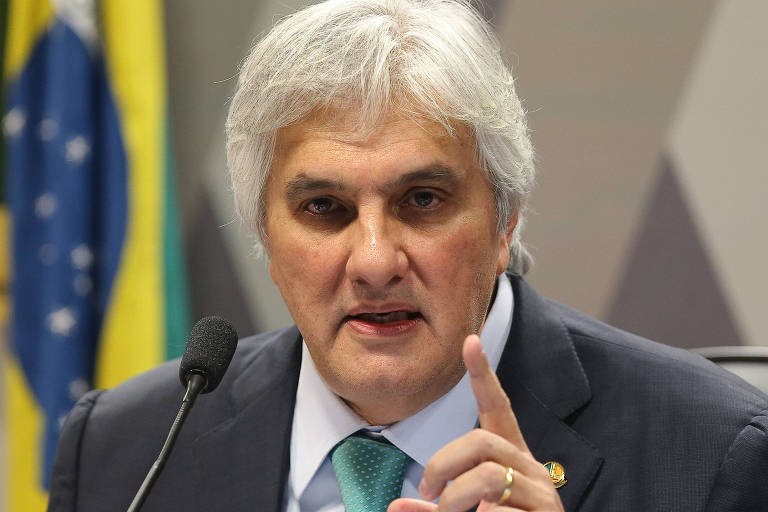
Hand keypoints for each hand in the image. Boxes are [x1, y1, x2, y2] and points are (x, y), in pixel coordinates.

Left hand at [388, 335, 563, 511]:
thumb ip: (435, 507)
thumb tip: (395, 507)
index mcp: (511, 460)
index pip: (498, 409)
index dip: (484, 375)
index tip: (470, 341)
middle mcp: (531, 469)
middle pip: (481, 442)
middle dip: (444, 464)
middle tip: (428, 492)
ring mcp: (543, 495)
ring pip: (487, 477)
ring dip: (455, 500)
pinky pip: (498, 511)